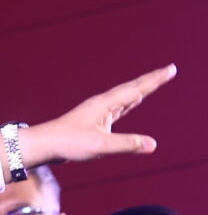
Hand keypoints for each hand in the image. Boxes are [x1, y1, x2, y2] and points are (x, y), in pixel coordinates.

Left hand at [20, 64, 175, 169]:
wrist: (42, 145)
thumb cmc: (67, 143)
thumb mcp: (100, 145)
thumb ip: (126, 144)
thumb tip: (152, 145)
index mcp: (105, 104)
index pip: (136, 89)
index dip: (155, 80)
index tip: (171, 69)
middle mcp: (102, 104)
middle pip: (132, 89)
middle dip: (151, 81)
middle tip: (168, 71)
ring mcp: (97, 112)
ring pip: (124, 97)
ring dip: (140, 89)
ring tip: (153, 82)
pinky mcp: (92, 121)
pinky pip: (117, 108)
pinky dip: (128, 102)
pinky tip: (129, 103)